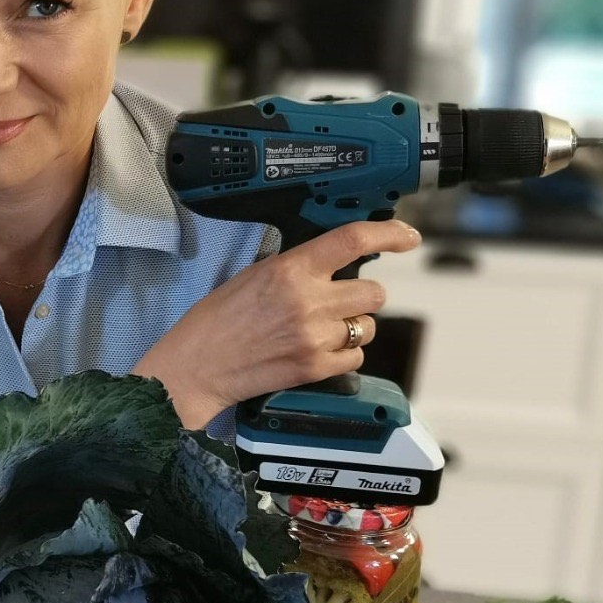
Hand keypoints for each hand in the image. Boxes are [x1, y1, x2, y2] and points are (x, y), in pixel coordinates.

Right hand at [134, 220, 420, 428]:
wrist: (196, 367)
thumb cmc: (214, 322)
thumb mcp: (252, 277)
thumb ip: (295, 268)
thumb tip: (331, 262)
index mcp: (290, 270)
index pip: (353, 240)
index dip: (390, 234)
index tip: (407, 237)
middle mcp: (309, 301)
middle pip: (374, 292)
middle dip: (361, 296)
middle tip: (337, 301)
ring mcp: (315, 337)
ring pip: (367, 326)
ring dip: (352, 326)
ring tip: (320, 330)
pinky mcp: (316, 368)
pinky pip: (355, 356)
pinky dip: (343, 353)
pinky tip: (317, 350)